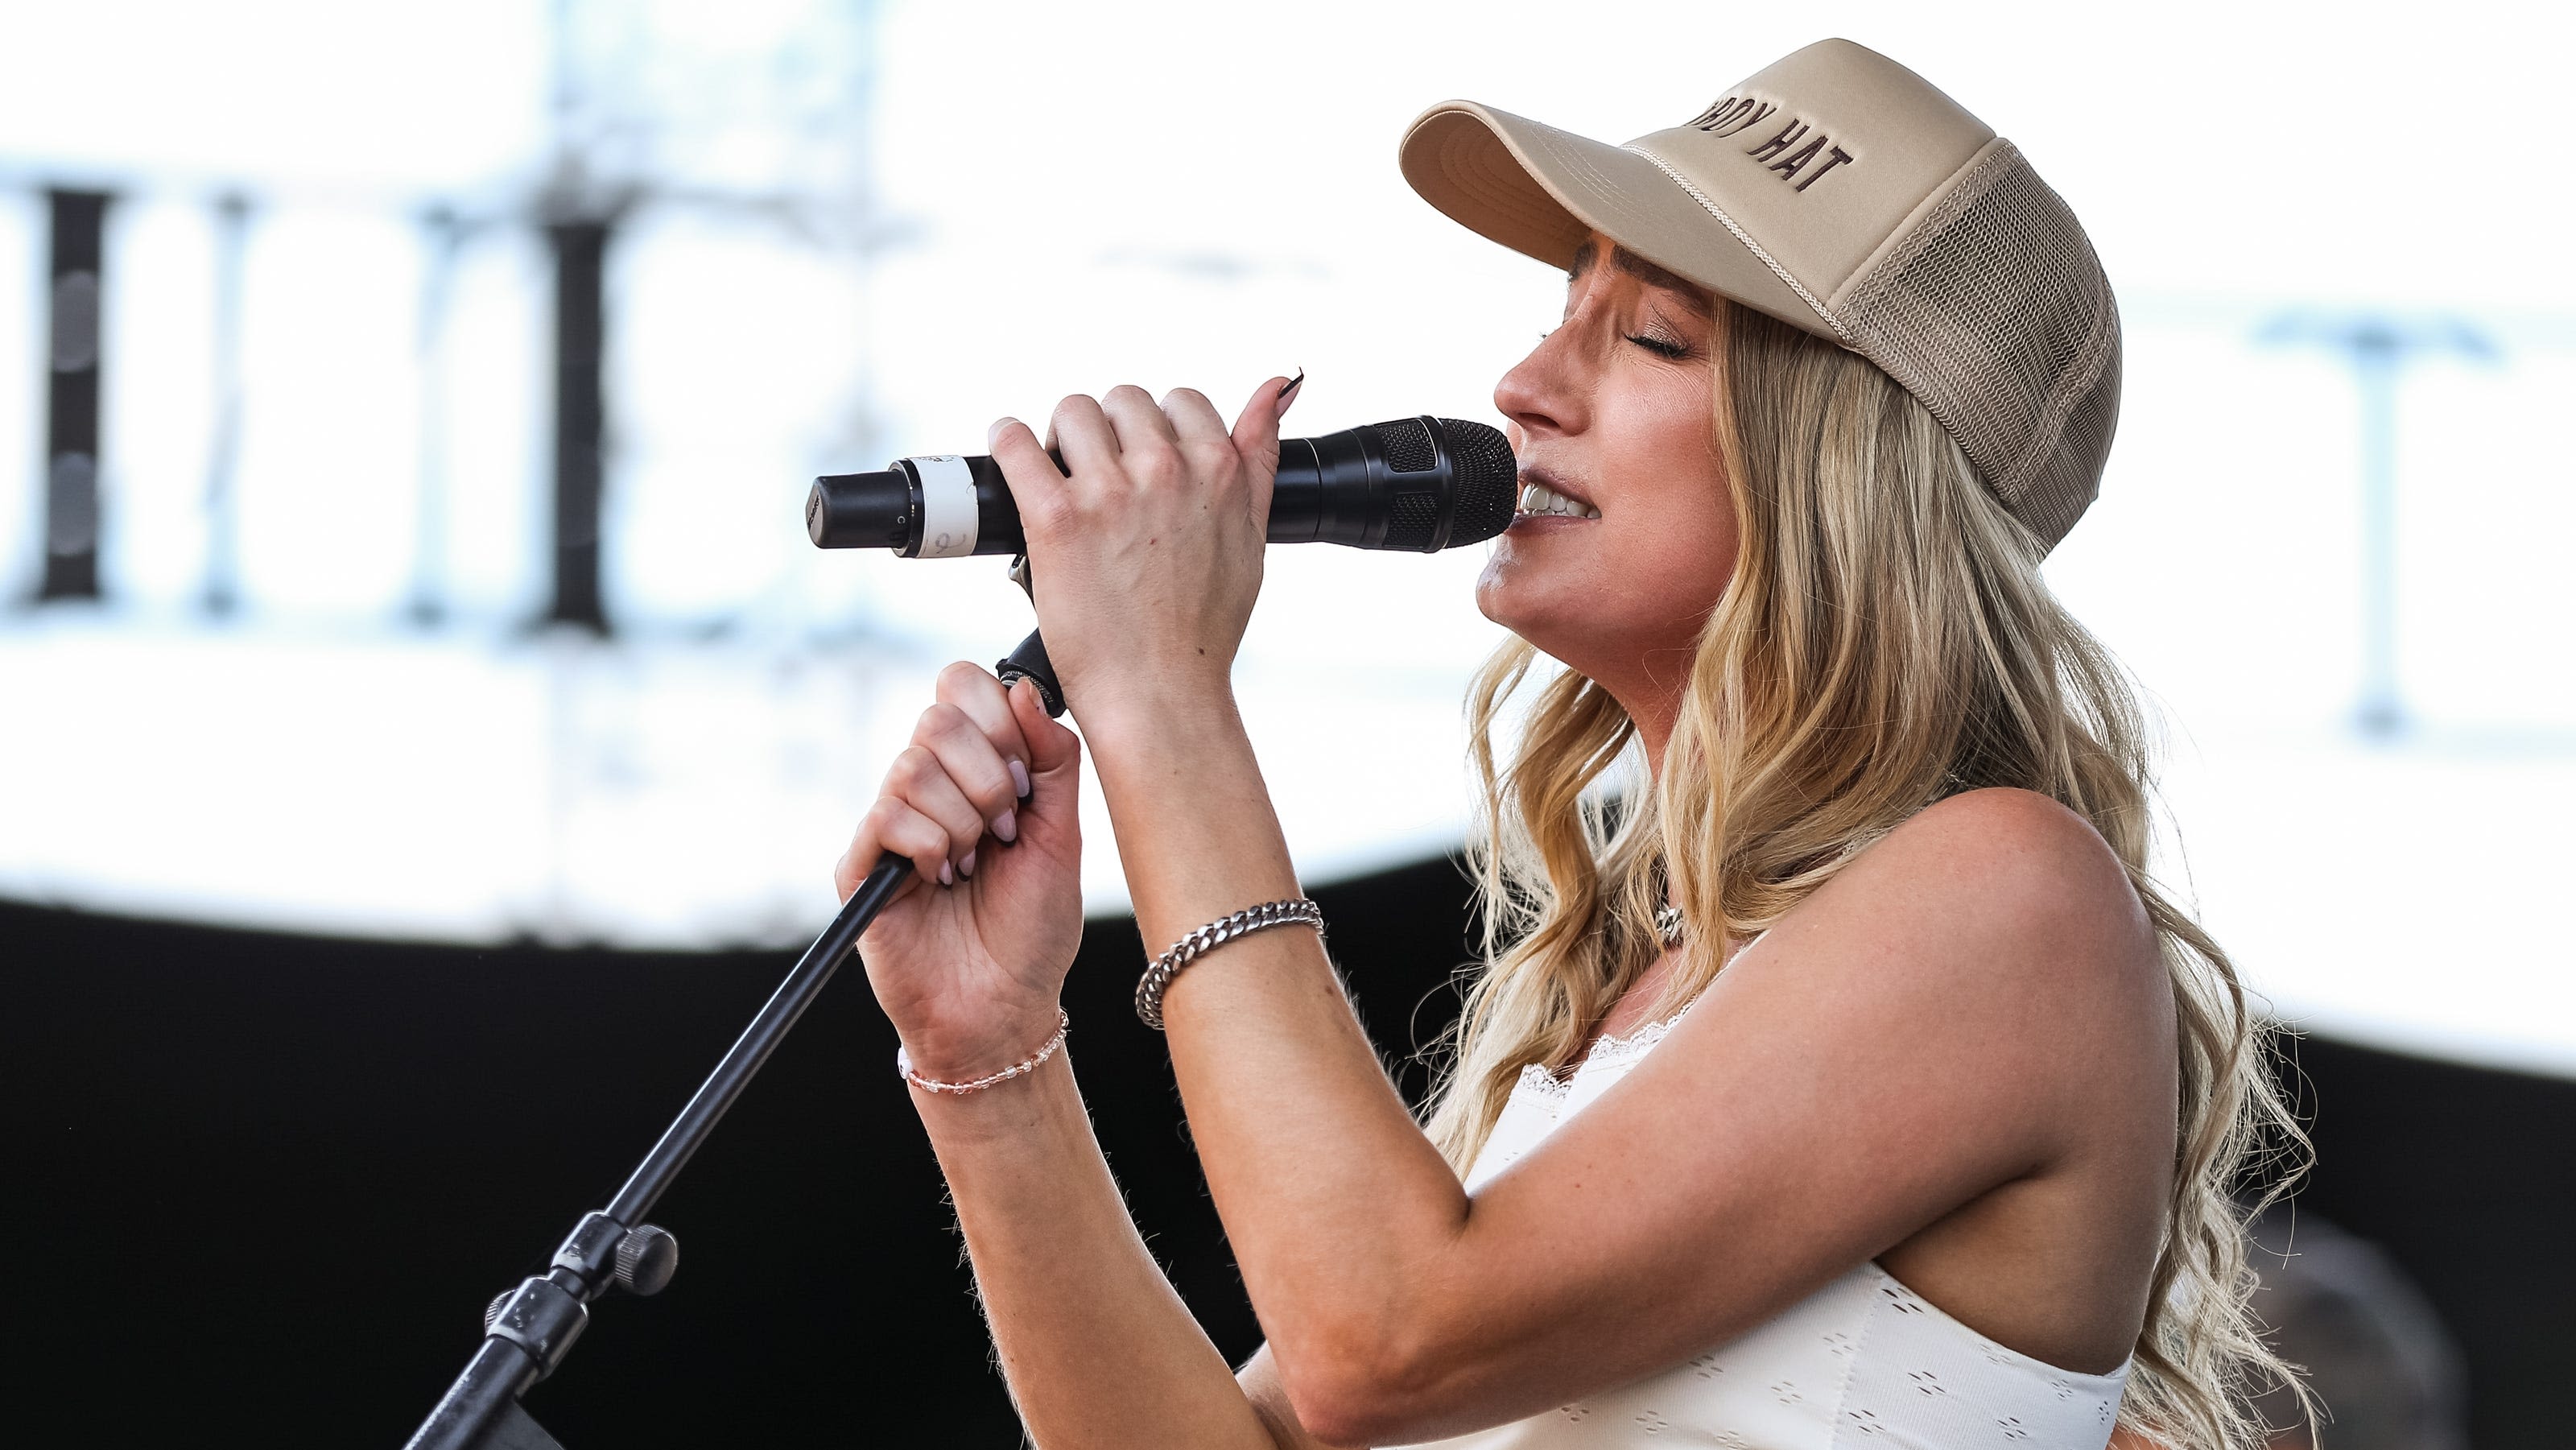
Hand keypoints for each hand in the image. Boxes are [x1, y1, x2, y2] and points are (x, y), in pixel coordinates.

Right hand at [833, 664, 1083, 1082]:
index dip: (999, 720)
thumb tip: (1025, 688)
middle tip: (1003, 832)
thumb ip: (1052, 757)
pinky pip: (887, 816)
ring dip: (962, 820)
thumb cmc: (1033, 928)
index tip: (1025, 783)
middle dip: (989, 776)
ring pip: (912, 765)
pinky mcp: (860, 864)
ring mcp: (889, 823)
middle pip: (937, 716)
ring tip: (972, 866)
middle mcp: (926, 787)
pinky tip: (942, 881)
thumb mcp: (1062, 834)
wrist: (1005, 1007)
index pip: (962, 685)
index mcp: (972, 768)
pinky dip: (930, 847)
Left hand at [985, 376, 1300, 728]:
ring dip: (1060, 438)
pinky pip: (1016, 444)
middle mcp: (1167, 471)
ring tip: (1062, 479)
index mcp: (1218, 470)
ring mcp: (1110, 492)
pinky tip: (1013, 459)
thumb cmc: (1201, 627)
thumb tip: (1277, 389)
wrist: (1159, 692)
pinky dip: (1008, 443)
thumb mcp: (1252, 535)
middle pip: (1122, 400)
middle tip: (1099, 479)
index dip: (1156, 429)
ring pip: (1071, 412)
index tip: (1141, 462)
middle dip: (1108, 433)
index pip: (1181, 400)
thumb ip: (1260, 453)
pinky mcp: (1057, 518)